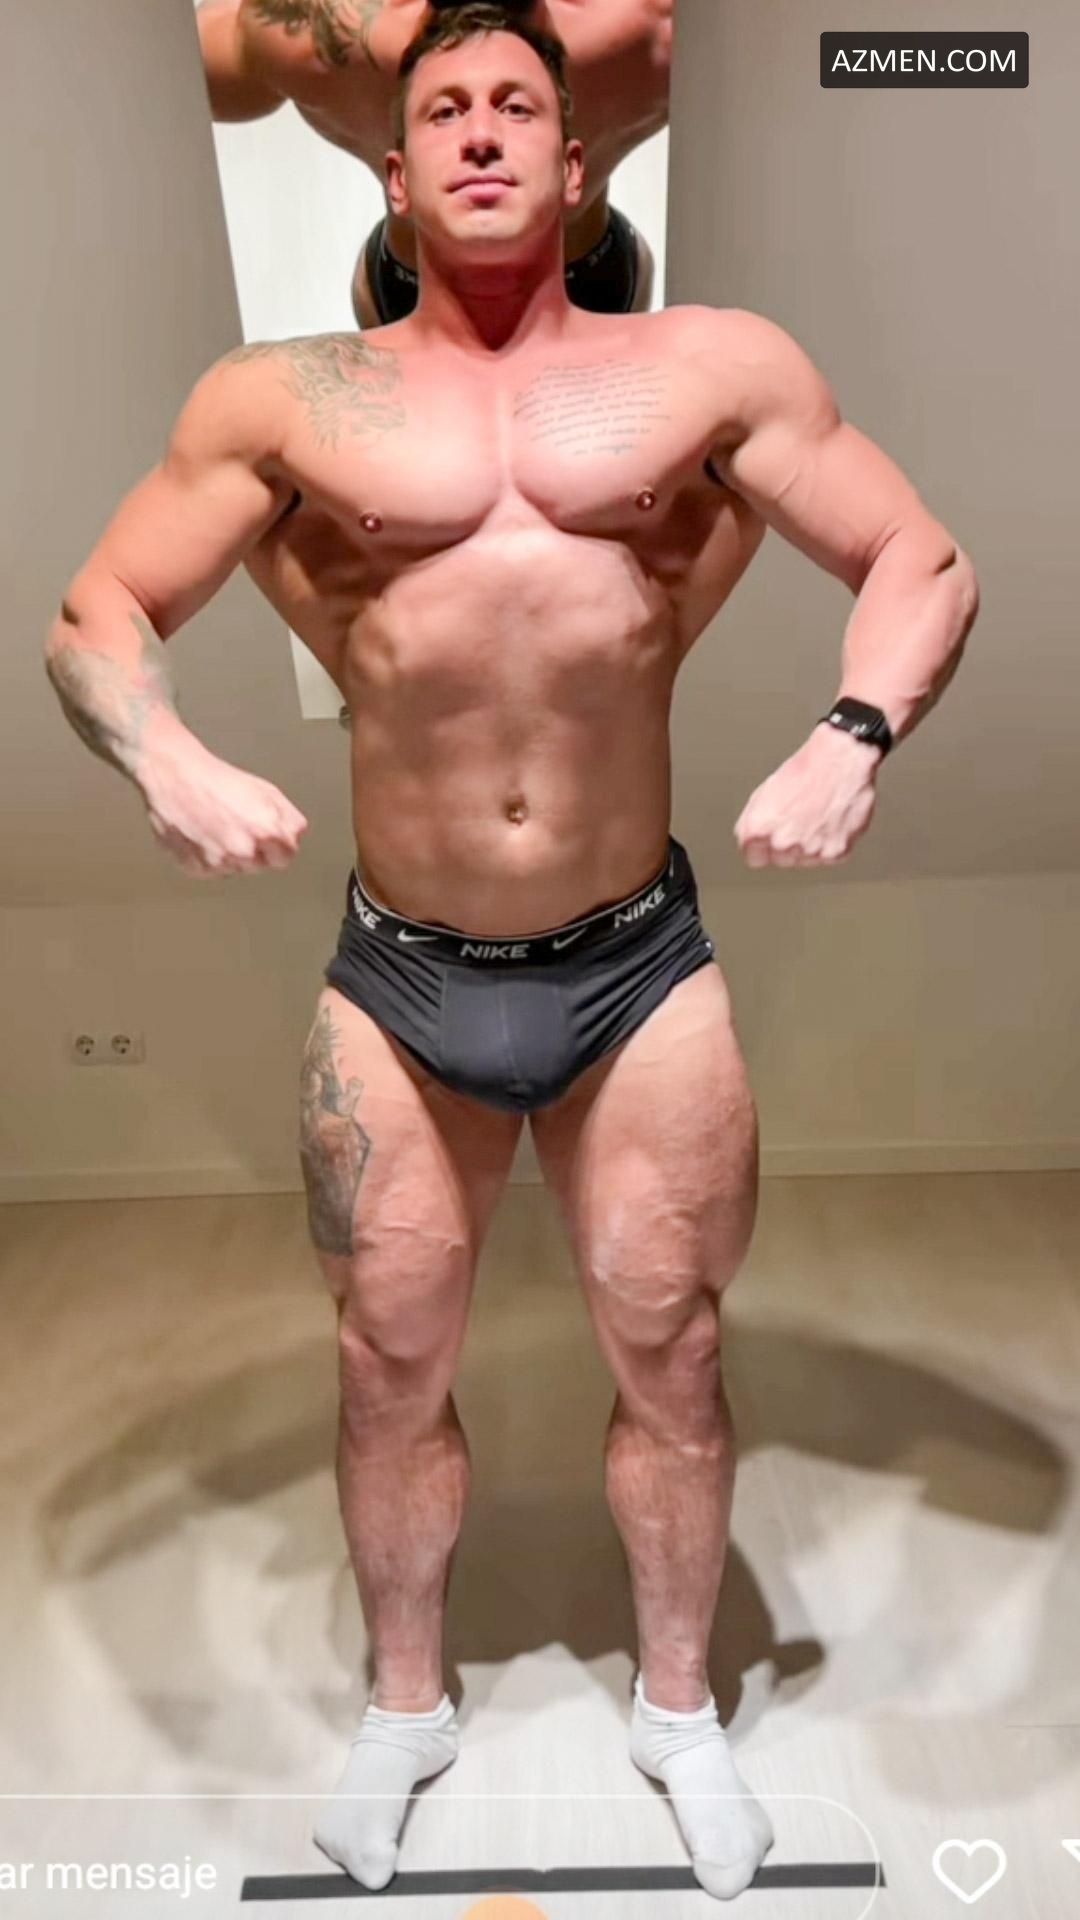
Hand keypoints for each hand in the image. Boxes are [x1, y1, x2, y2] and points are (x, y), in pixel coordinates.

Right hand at [140, 742, 308, 877]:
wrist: (174, 776)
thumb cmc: (216, 779)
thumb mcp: (267, 792)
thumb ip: (289, 820)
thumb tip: (295, 838)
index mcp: (266, 832)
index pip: (286, 857)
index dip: (277, 845)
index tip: (268, 836)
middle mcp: (243, 852)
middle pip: (260, 865)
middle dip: (254, 850)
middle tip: (236, 824)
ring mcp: (218, 863)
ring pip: (235, 869)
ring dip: (230, 855)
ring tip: (217, 826)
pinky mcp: (196, 869)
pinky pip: (211, 871)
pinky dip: (207, 857)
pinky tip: (202, 834)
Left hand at [734, 725, 879, 868]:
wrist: (842, 760)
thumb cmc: (805, 770)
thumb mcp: (764, 792)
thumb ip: (752, 822)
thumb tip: (749, 840)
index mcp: (759, 830)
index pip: (754, 859)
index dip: (763, 847)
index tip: (772, 838)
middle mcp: (783, 844)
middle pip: (780, 861)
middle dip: (787, 846)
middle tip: (799, 819)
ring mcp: (810, 851)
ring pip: (804, 861)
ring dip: (809, 846)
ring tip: (816, 816)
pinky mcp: (835, 853)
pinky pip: (827, 857)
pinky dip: (831, 844)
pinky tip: (830, 821)